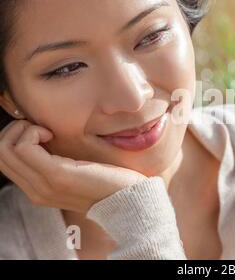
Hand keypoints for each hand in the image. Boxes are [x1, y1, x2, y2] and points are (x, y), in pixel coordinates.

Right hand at [0, 120, 147, 213]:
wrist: (129, 199)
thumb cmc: (110, 180)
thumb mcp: (78, 170)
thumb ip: (58, 160)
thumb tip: (45, 135)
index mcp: (38, 189)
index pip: (4, 160)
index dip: (16, 138)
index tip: (43, 132)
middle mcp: (35, 190)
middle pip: (0, 153)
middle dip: (15, 130)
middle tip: (42, 128)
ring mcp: (43, 185)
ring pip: (5, 149)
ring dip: (23, 130)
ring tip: (47, 131)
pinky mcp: (56, 175)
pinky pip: (24, 147)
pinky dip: (34, 132)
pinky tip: (52, 134)